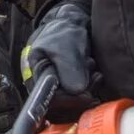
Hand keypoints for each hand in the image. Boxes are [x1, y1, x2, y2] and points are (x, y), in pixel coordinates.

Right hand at [23, 2, 99, 121]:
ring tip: (95, 71)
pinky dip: (93, 89)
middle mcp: (47, 88)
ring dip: (90, 90)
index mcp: (37, 77)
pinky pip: (82, 100)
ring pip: (74, 105)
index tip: (87, 94)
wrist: (73, 25)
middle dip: (83, 95)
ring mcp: (59, 90)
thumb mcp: (63, 45)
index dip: (70, 101)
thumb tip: (78, 90)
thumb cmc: (63, 32)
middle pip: (63, 107)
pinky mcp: (72, 90)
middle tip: (95, 77)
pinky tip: (96, 76)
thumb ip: (69, 66)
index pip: (50, 101)